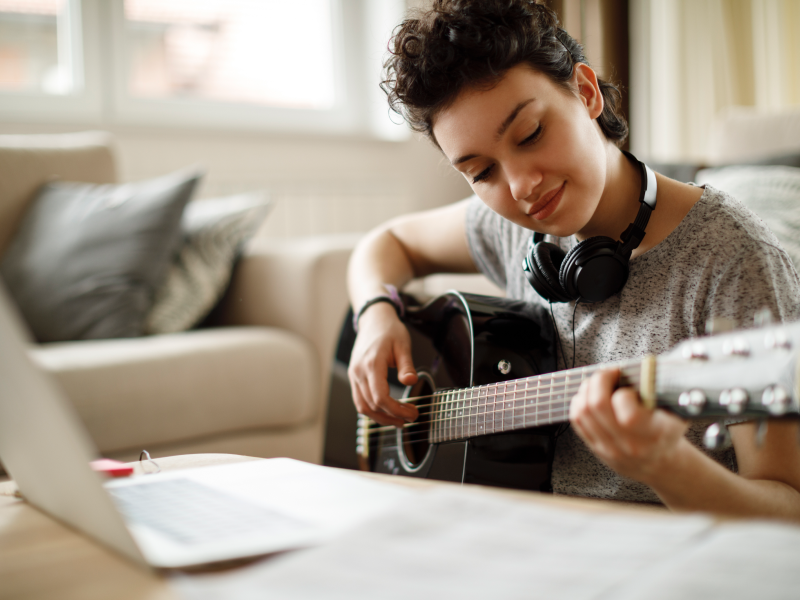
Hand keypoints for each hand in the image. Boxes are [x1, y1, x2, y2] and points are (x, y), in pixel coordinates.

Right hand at [348, 303, 418, 426]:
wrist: (374, 320)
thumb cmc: (389, 331)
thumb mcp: (403, 345)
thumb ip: (406, 365)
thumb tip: (411, 381)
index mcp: (371, 364)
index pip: (380, 397)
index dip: (396, 410)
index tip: (412, 413)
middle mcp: (359, 372)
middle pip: (371, 405)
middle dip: (392, 416)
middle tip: (410, 418)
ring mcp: (354, 375)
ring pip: (363, 406)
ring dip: (381, 417)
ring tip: (399, 420)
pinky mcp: (354, 377)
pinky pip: (360, 400)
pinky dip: (373, 410)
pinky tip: (387, 412)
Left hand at [569, 369, 687, 484]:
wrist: (658, 464)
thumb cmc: (667, 432)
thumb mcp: (678, 413)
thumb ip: (666, 391)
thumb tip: (651, 368)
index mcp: (653, 435)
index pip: (629, 415)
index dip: (625, 394)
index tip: (630, 389)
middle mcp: (629, 444)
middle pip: (597, 406)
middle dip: (600, 380)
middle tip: (609, 373)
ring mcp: (608, 447)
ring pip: (583, 410)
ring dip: (587, 388)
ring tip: (600, 382)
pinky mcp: (594, 447)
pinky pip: (576, 419)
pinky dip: (579, 400)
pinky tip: (590, 394)